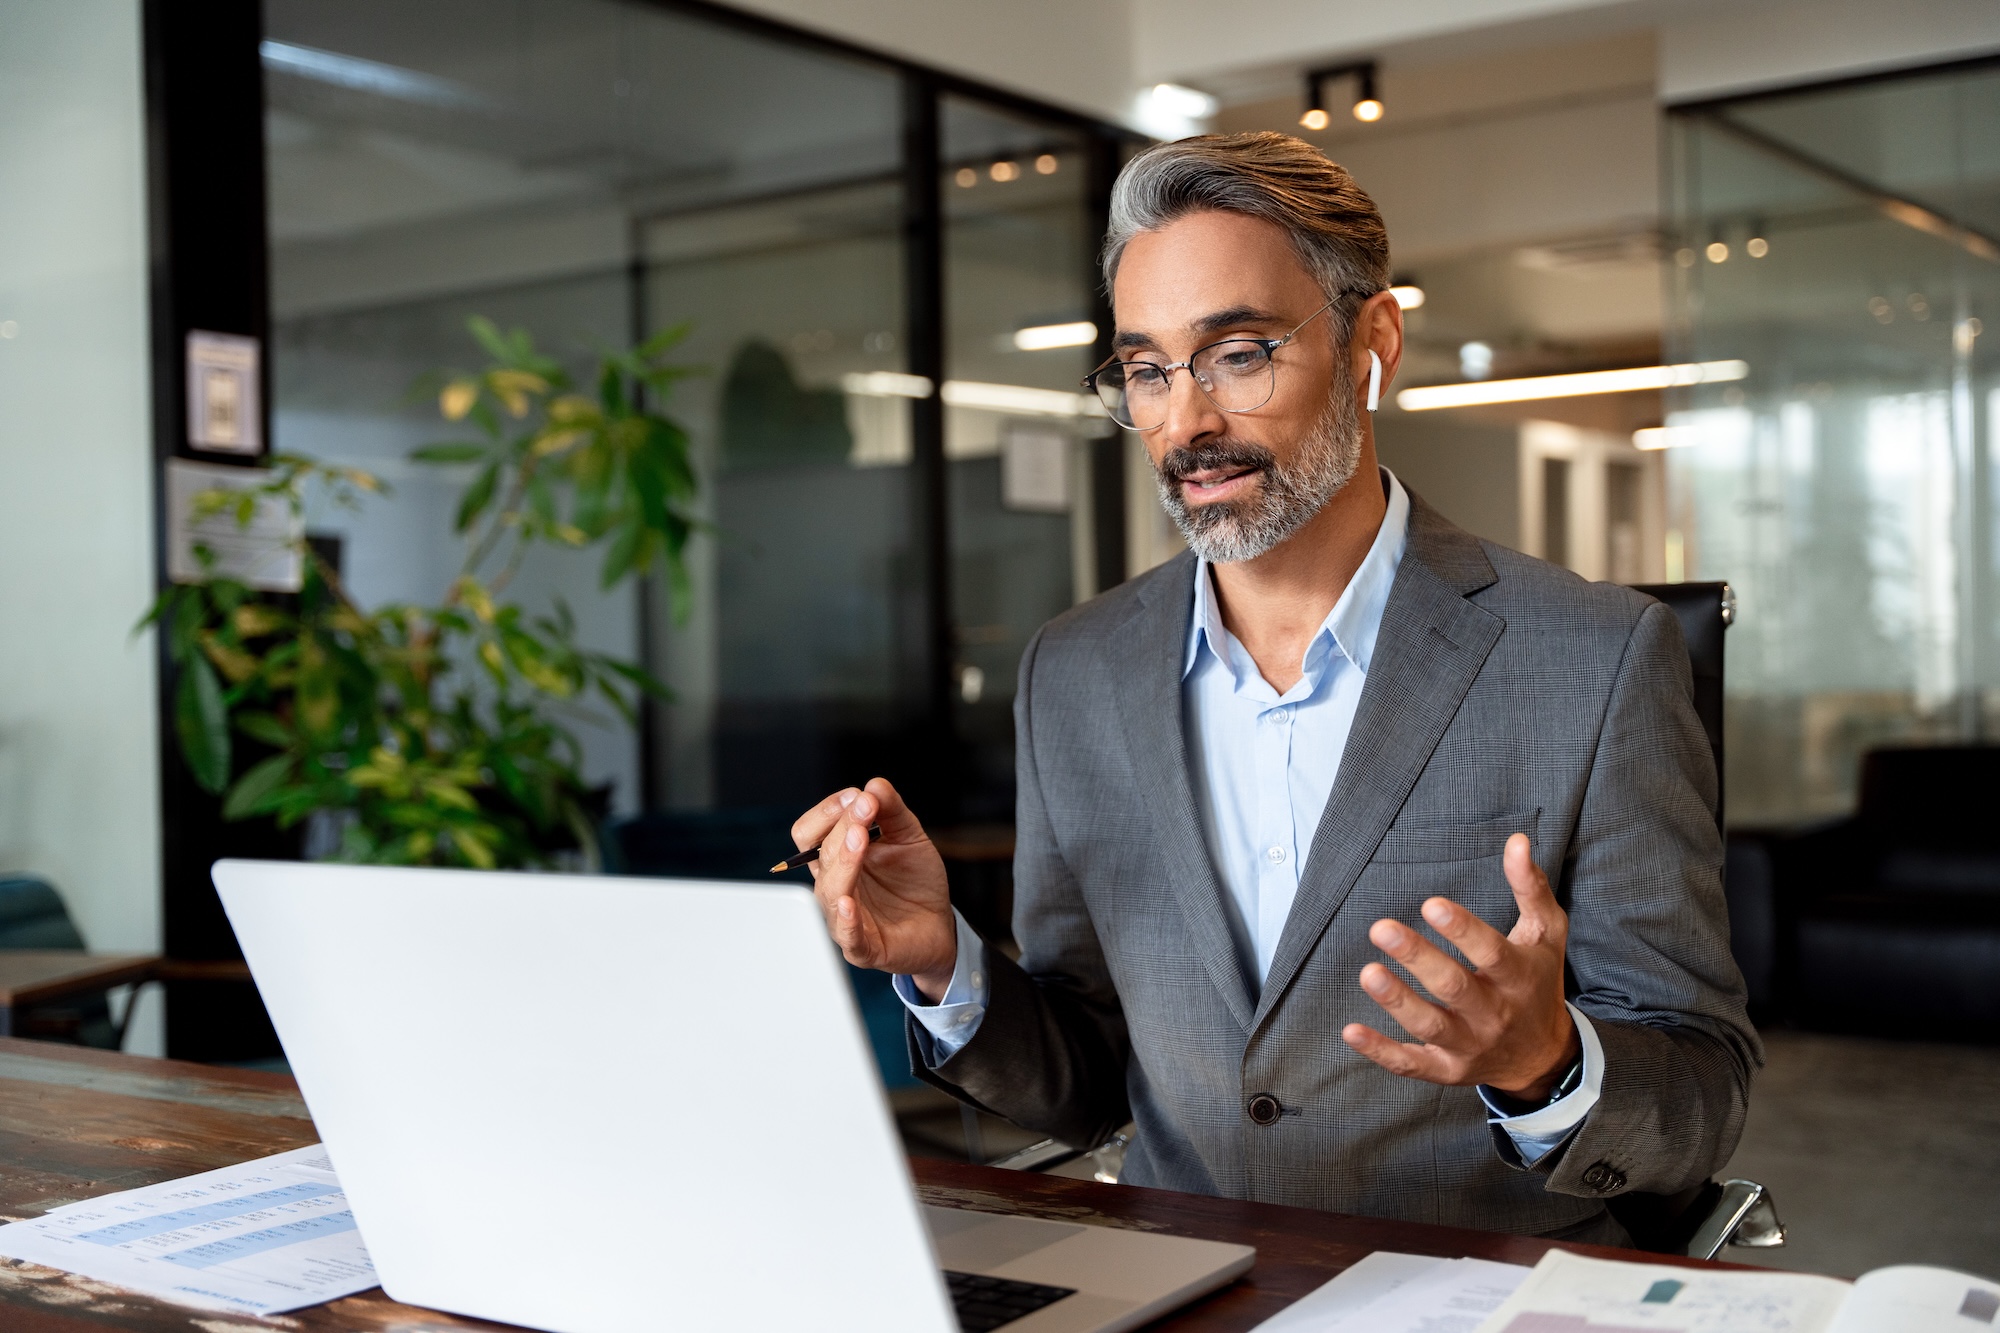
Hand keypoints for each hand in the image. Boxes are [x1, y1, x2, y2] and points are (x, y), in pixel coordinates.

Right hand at [791, 778, 956, 1000]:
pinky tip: (849, 903)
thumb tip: (875, 784)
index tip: (857, 795)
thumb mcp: (908, 837)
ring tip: (860, 838)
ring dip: (844, 861)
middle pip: (821, 854)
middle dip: (842, 827)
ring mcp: (845, 917)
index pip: (809, 832)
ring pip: (829, 889)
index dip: (828, 811)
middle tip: (864, 807)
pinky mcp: (863, 946)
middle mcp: (835, 885)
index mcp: (836, 858)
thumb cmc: (915, 883)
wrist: (939, 924)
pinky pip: (847, 934)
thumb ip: (892, 811)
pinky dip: (845, 919)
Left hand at [1341, 833, 1580, 1099]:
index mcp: (1518, 976)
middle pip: (1454, 987)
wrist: (1544, 1056)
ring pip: (1430, 1025)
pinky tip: (1350, 1030)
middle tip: (1381, 928)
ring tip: (1368, 972)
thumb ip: (1530, 887)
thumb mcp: (1546, 933)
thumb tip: (1517, 840)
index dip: (1462, 930)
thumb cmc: (1539, 981)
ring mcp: (1470, 1044)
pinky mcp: (1447, 1068)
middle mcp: (1495, 1013)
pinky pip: (1412, 1063)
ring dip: (1397, 1001)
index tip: (1431, 905)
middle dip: (1418, 958)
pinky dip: (1381, 1052)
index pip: (1491, 953)